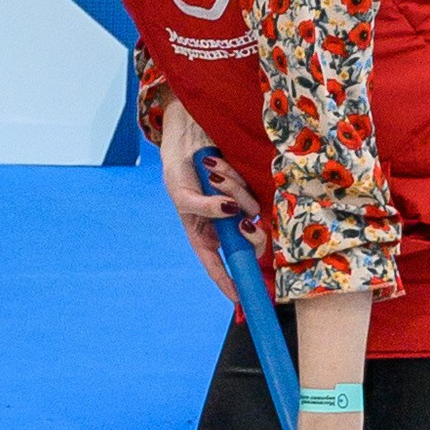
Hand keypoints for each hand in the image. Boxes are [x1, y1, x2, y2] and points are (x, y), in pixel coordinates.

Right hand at [158, 105, 261, 299]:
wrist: (189, 133)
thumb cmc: (177, 167)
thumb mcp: (182, 192)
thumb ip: (203, 207)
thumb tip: (231, 213)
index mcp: (203, 233)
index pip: (217, 264)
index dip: (228, 281)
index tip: (240, 296)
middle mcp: (223, 223)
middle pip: (246, 240)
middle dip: (245, 229)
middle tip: (240, 215)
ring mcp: (238, 205)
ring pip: (251, 211)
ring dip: (234, 191)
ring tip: (215, 174)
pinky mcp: (247, 187)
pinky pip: (252, 189)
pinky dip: (235, 177)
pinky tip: (219, 165)